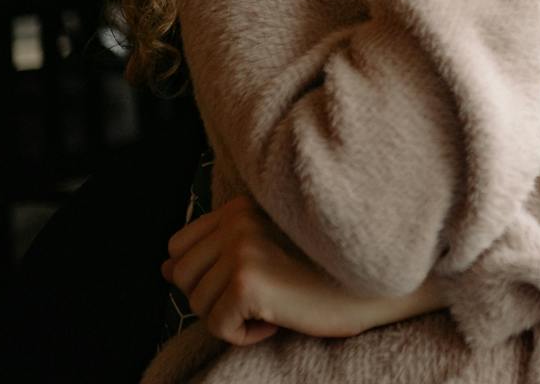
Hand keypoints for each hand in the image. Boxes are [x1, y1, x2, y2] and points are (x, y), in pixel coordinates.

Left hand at [162, 197, 436, 343]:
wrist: (376, 282)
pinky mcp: (246, 281)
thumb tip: (164, 268)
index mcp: (241, 205)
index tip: (247, 280)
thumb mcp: (270, 246)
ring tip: (274, 304)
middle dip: (213, 296)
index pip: (179, 245)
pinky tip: (278, 319)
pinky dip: (245, 335)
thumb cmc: (330, 267)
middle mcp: (237, 219)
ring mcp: (240, 248)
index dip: (205, 272)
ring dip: (232, 316)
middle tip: (261, 295)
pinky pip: (217, 325)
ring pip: (195, 303)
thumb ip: (218, 246)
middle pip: (179, 276)